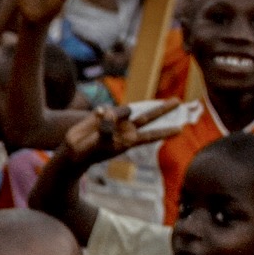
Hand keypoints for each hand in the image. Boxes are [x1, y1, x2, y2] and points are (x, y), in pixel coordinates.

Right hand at [58, 104, 181, 166]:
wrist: (72, 152)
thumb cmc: (87, 153)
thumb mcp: (97, 144)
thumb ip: (105, 128)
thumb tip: (110, 112)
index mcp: (128, 140)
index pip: (151, 135)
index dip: (165, 132)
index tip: (180, 130)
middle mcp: (124, 129)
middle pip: (148, 117)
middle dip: (162, 109)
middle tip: (178, 101)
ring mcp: (114, 121)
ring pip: (124, 110)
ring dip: (117, 113)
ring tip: (100, 124)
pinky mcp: (103, 115)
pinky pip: (105, 109)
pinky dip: (100, 113)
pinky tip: (94, 118)